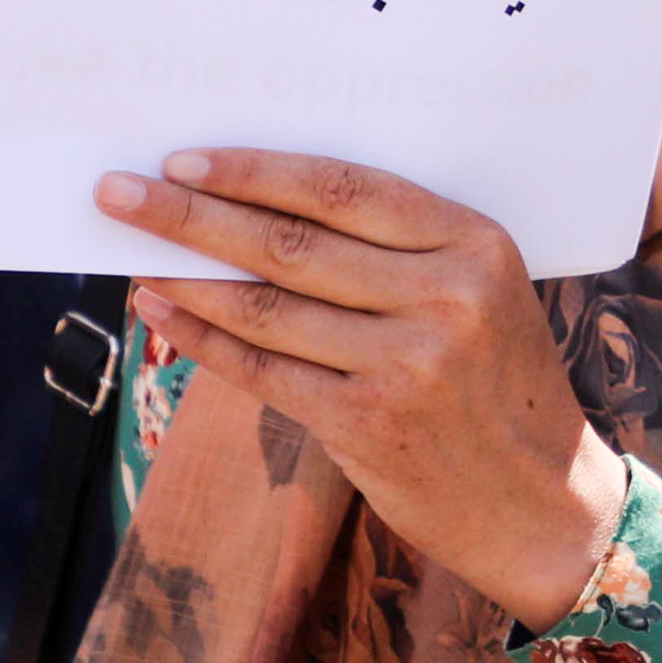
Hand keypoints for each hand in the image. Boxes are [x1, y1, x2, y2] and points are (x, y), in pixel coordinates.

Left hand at [98, 149, 624, 627]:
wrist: (542, 502)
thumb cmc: (496, 385)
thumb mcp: (479, 294)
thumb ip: (397, 251)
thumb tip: (260, 209)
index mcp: (474, 243)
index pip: (343, 188)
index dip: (254, 171)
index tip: (183, 159)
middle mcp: (445, 296)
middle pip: (291, 241)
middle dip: (192, 213)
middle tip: (119, 192)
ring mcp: (406, 363)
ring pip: (266, 305)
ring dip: (185, 274)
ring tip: (129, 250)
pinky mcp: (367, 423)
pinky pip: (264, 370)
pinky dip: (202, 338)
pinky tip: (162, 310)